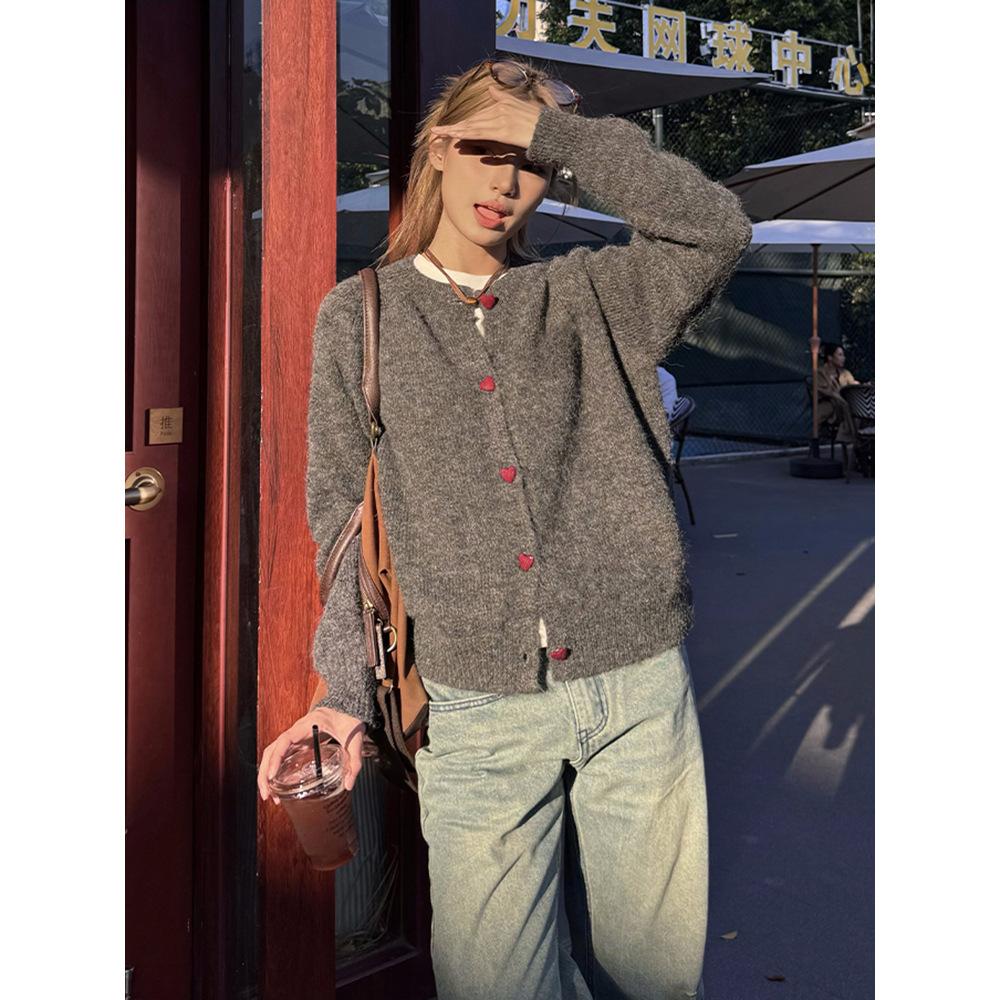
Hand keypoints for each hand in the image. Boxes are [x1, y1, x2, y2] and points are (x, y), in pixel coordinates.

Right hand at [257, 706, 366, 803]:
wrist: (348, 707)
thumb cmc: (349, 720)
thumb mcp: (355, 741)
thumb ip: (354, 762)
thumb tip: (348, 784)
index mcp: (308, 725)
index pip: (285, 740)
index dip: (276, 758)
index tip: (272, 775)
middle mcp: (297, 730)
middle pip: (272, 750)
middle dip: (265, 773)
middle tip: (267, 795)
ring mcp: (296, 736)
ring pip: (272, 753)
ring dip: (266, 773)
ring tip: (269, 795)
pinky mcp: (298, 742)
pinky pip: (280, 755)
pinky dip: (275, 769)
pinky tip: (277, 786)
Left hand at [429, 83, 543, 151]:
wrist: (553, 132)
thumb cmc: (541, 125)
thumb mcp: (523, 107)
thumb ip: (505, 98)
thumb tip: (491, 89)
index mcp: (503, 104)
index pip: (478, 115)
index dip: (463, 122)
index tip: (450, 127)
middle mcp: (500, 109)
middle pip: (472, 120)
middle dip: (453, 126)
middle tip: (436, 131)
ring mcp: (501, 119)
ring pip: (472, 126)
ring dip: (454, 130)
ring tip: (438, 134)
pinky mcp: (503, 130)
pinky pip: (480, 132)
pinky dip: (466, 134)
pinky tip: (454, 136)